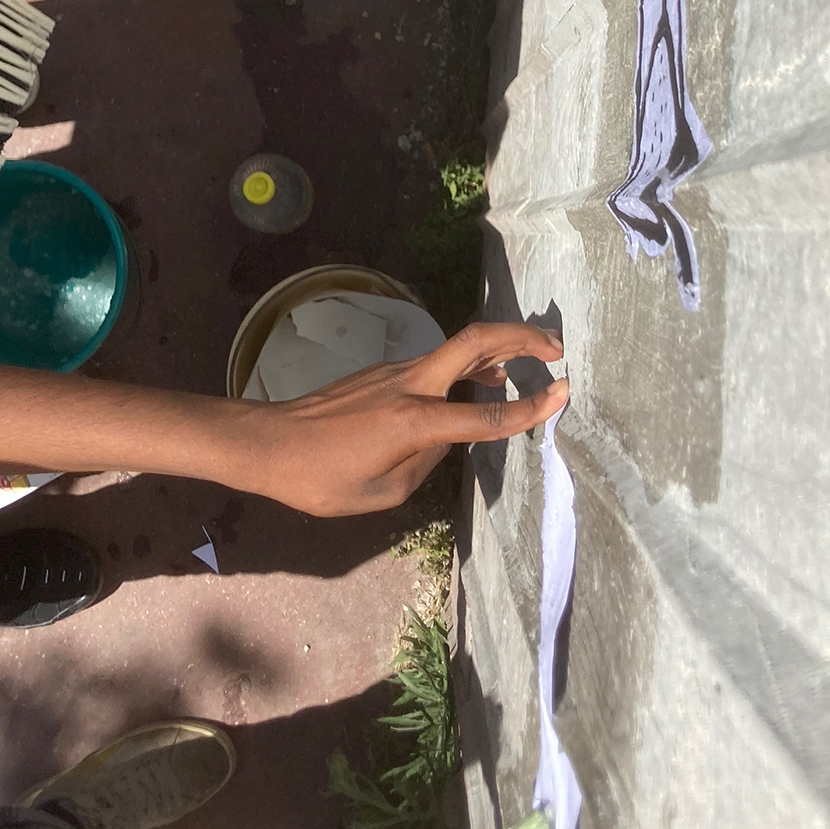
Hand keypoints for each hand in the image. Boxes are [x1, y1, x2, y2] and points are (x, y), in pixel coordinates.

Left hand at [231, 321, 567, 515]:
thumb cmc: (320, 479)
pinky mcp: (384, 372)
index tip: (562, 394)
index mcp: (413, 419)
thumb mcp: (382, 491)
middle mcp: (410, 384)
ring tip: (531, 362)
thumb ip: (426, 462)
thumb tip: (448, 438)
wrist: (268, 442)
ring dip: (498, 347)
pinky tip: (481, 381)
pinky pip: (438, 362)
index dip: (528, 408)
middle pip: (475, 341)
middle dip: (520, 337)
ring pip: (457, 346)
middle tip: (556, 349)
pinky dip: (469, 364)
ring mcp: (396, 371)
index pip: (483, 415)